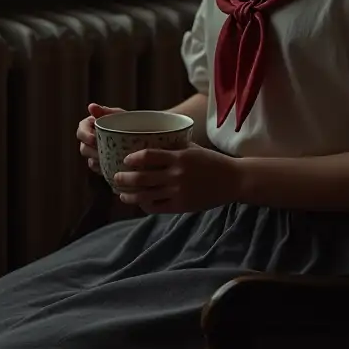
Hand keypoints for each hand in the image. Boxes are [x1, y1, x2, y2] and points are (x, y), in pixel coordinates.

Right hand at [77, 102, 124, 173]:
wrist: (144, 138)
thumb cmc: (130, 122)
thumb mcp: (119, 115)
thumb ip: (105, 111)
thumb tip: (91, 106)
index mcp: (92, 126)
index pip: (81, 130)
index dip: (84, 135)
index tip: (93, 139)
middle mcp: (91, 141)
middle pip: (84, 148)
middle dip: (92, 151)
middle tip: (103, 152)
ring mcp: (97, 154)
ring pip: (90, 160)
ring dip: (98, 160)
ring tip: (110, 159)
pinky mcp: (104, 165)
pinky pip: (100, 170)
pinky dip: (105, 169)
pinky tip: (113, 167)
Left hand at [113, 145, 241, 213]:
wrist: (232, 180)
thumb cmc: (210, 161)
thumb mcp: (192, 148)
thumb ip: (172, 147)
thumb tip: (149, 141)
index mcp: (178, 157)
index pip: (149, 156)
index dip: (133, 159)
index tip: (125, 159)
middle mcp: (176, 175)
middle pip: (142, 178)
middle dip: (125, 179)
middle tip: (115, 178)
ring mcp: (178, 192)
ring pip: (146, 196)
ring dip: (130, 196)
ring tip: (122, 194)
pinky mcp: (181, 206)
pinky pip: (157, 207)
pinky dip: (145, 206)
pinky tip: (140, 203)